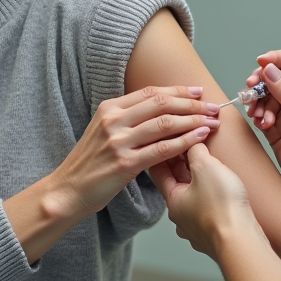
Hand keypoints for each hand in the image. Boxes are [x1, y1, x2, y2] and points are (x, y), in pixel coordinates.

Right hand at [53, 86, 220, 216]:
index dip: (178, 90)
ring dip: (193, 121)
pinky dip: (184, 142)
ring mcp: (119, 141)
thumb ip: (127, 118)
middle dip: (192, 104)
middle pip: (161, 104)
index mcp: (109, 108)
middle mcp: (114, 120)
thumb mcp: (103, 130)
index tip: (198, 91)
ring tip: (211, 122)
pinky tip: (199, 139)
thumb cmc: (90, 162)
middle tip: (212, 106)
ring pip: (165, 124)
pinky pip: (162, 149)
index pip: (151, 92)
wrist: (68, 189)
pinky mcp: (125, 163)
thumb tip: (158, 109)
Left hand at [151, 143, 261, 259]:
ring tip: (210, 168)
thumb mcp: (206, 166)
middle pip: (177, 185)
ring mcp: (197, 229)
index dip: (165, 151)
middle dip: (184, 166)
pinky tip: (223, 191)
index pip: (159, 170)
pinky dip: (213, 198)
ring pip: (194, 200)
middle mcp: (181, 217)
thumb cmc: (221, 207)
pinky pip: (210, 212)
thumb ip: (196, 150)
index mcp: (172, 200)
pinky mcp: (215, 235)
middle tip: (192, 147)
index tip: (172, 139)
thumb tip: (192, 141)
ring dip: (200, 183)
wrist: (241, 242)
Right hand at [243, 51, 280, 206]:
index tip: (260, 64)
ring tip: (260, 116)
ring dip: (258, 102)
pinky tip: (263, 124)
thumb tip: (270, 71)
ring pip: (265, 94)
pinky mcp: (278, 126)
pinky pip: (261, 112)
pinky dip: (258, 115)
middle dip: (262, 82)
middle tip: (251, 90)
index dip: (276, 60)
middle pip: (276, 76)